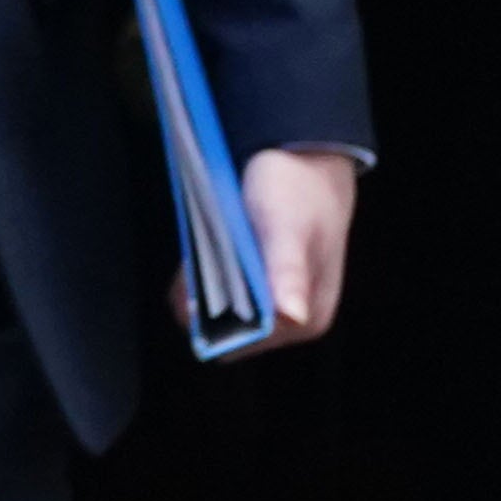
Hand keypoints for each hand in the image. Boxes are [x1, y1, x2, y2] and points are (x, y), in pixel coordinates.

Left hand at [169, 146, 359, 355]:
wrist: (304, 158)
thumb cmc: (299, 190)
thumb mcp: (287, 226)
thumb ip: (287, 269)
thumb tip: (291, 315)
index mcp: (305, 317)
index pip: (244, 342)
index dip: (214, 322)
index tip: (194, 289)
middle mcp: (291, 318)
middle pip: (228, 328)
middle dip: (203, 302)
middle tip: (195, 262)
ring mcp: (273, 300)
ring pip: (218, 309)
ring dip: (200, 286)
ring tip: (200, 251)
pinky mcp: (257, 281)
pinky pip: (219, 290)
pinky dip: (204, 274)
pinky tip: (202, 249)